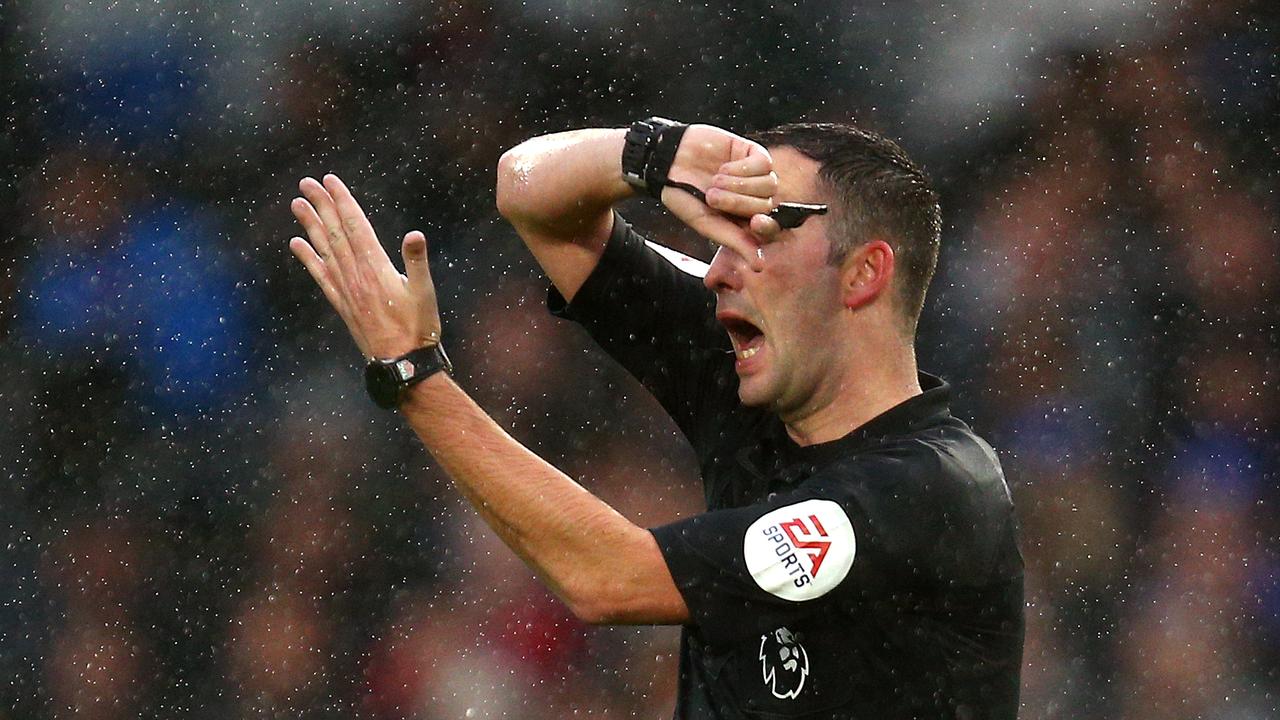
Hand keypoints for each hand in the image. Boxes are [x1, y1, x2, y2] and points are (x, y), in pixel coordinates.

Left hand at [289, 174, 439, 358]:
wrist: (401, 363)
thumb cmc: (419, 328)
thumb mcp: (425, 293)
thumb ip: (417, 262)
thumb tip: (415, 234)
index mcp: (376, 267)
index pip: (355, 226)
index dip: (342, 202)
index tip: (330, 181)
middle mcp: (355, 274)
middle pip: (335, 232)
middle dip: (321, 205)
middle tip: (307, 182)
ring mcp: (345, 289)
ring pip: (324, 249)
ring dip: (310, 225)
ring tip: (297, 204)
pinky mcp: (342, 303)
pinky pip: (320, 275)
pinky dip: (308, 258)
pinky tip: (297, 244)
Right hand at [660, 125, 780, 268]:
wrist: (667, 161)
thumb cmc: (683, 194)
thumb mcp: (705, 223)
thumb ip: (734, 241)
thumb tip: (759, 265)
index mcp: (743, 219)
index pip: (770, 228)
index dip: (767, 227)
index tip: (754, 223)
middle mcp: (753, 197)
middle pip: (767, 205)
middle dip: (738, 202)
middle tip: (711, 197)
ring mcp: (755, 175)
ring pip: (769, 184)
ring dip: (738, 185)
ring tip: (714, 181)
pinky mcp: (752, 153)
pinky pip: (764, 164)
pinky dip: (741, 168)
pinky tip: (723, 167)